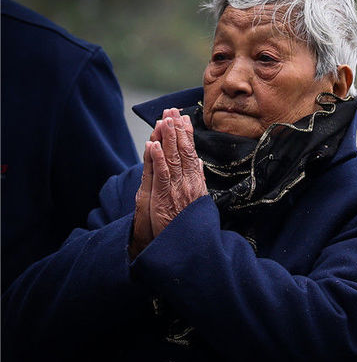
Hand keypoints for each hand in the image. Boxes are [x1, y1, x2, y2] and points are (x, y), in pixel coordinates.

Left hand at [130, 109, 206, 256]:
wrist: (185, 250)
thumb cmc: (188, 228)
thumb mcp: (196, 202)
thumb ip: (196, 180)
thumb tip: (198, 162)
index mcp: (195, 184)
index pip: (191, 154)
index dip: (187, 135)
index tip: (183, 118)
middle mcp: (188, 185)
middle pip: (183, 152)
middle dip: (177, 130)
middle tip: (172, 110)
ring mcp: (177, 191)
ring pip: (173, 160)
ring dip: (168, 139)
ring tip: (164, 120)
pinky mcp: (164, 199)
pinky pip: (161, 175)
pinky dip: (157, 159)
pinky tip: (153, 145)